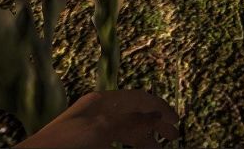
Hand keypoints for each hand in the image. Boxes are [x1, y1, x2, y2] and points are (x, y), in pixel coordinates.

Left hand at [17, 89, 179, 147]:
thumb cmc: (66, 142)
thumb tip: (155, 115)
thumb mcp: (102, 129)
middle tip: (174, 137)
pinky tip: (138, 146)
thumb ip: (130, 121)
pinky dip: (131, 141)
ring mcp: (93, 126)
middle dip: (156, 124)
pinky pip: (117, 136)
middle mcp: (100, 110)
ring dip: (145, 137)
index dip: (161, 108)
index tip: (176, 122)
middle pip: (136, 113)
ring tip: (157, 148)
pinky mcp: (89, 139)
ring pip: (127, 128)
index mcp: (103, 101)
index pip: (140, 98)